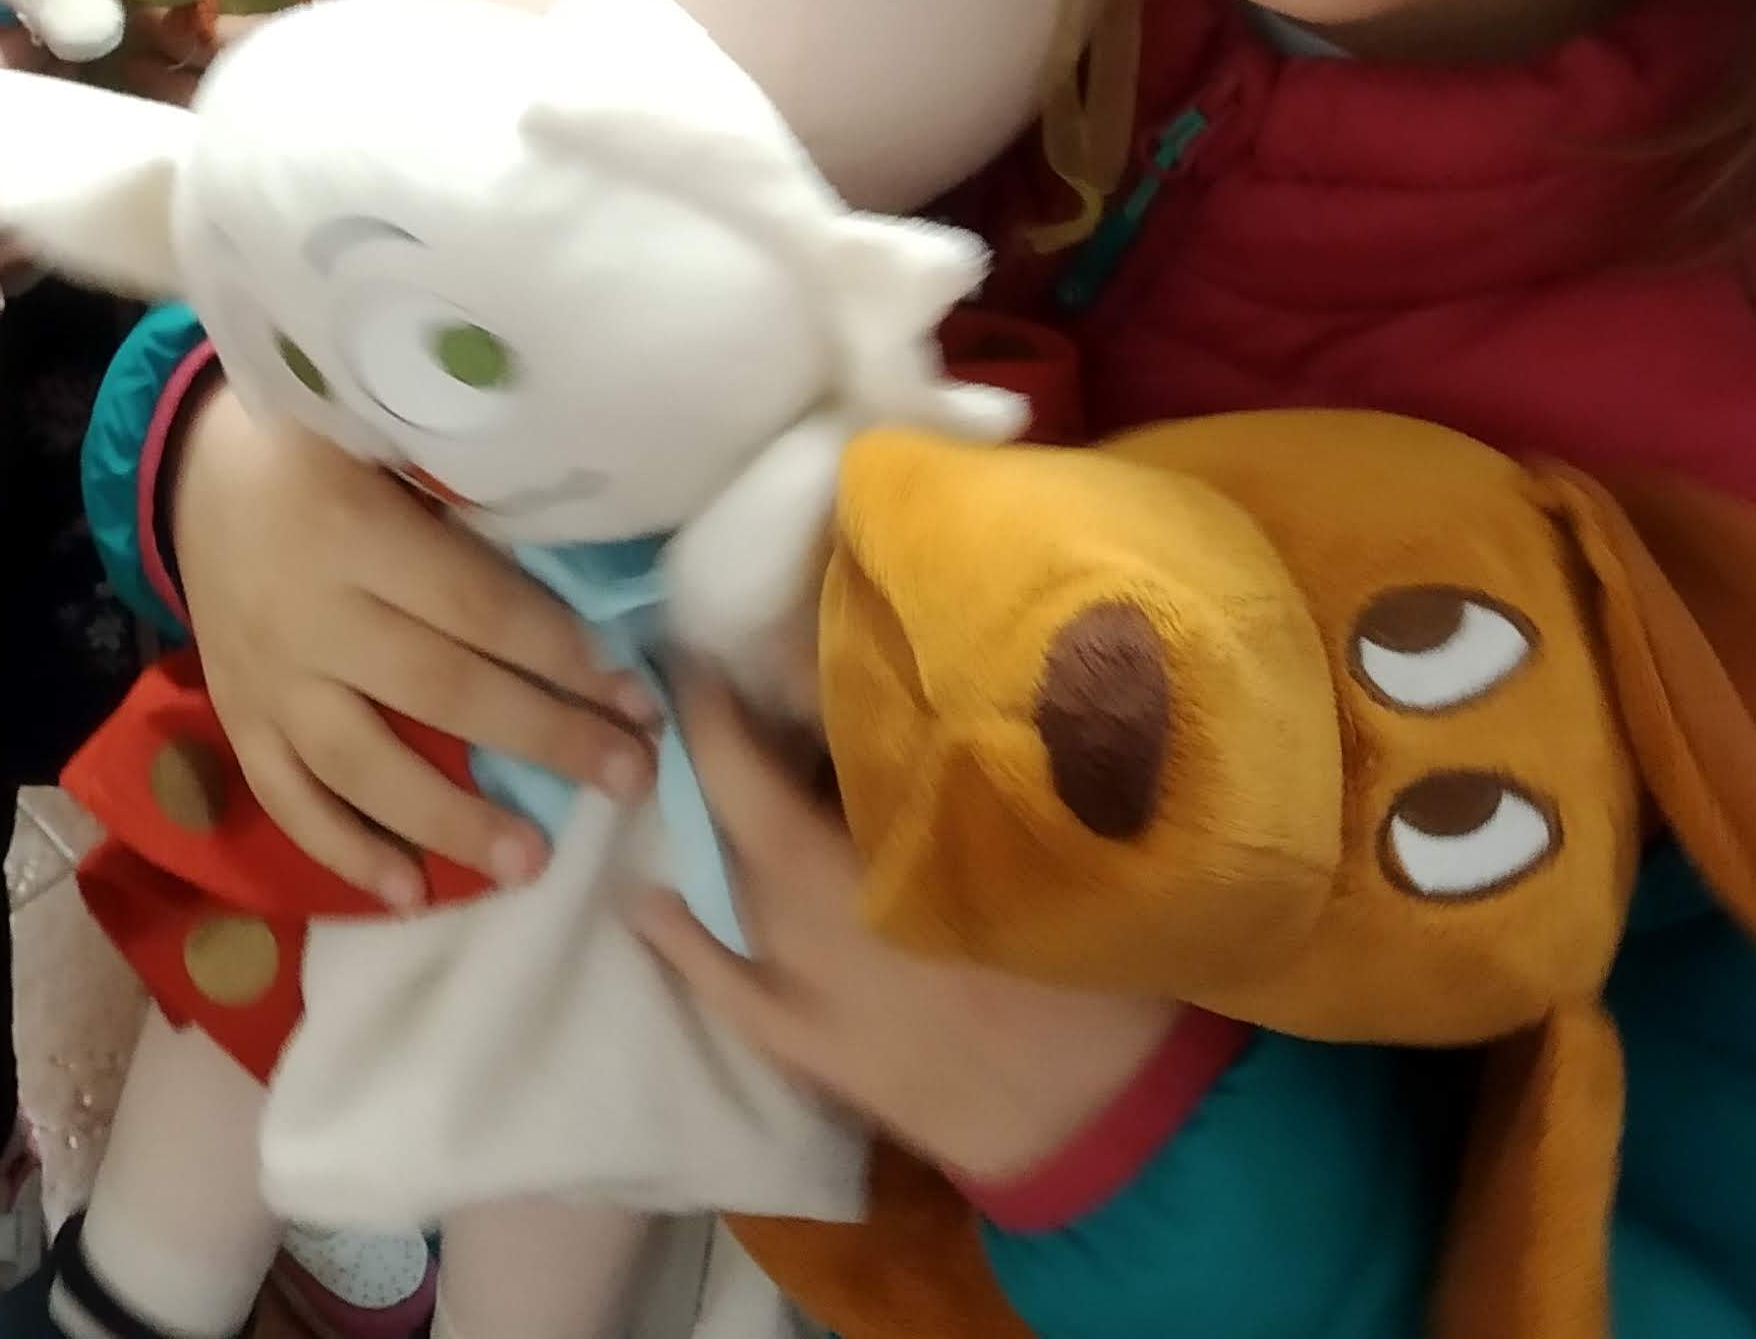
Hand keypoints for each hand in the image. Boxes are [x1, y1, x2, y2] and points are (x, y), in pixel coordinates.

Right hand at [171, 393, 656, 906]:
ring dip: (450, 819)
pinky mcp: (235, 717)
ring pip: (361, 763)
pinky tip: (407, 894)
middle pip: (438, 689)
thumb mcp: (385, 438)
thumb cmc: (319, 446)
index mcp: (352, 527)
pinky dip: (342, 851)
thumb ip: (462, 499)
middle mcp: (306, 611)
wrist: (192, 468)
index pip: (475, 605)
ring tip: (531, 861)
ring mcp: (265, 675)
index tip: (636, 695)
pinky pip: (285, 796)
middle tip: (629, 778)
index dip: (561, 654)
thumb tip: (588, 570)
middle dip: (543, 738)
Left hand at [635, 667, 1182, 1187]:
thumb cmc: (1100, 980)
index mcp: (902, 842)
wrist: (1107, 1122)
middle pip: (757, 804)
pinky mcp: (809, 1046)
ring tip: (707, 769)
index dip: (773, 681)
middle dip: (729, 739)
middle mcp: (836, 898)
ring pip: (739, 877)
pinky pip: (721, 982)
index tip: (746, 633)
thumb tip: (936, 703)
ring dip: (719, 820)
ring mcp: (810, 977)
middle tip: (716, 681)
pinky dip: (680, 939)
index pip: (817, 739)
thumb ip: (980, 781)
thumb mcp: (1051, 853)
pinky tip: (648, 901)